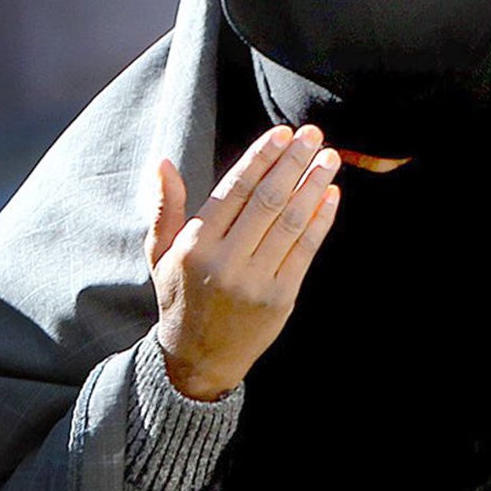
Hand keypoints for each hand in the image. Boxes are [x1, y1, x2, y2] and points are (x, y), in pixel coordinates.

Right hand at [148, 125, 340, 400]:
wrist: (200, 356)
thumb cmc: (180, 295)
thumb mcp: (160, 252)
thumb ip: (165, 207)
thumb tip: (162, 161)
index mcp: (196, 244)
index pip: (233, 189)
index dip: (261, 158)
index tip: (281, 133)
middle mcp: (226, 260)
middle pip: (267, 200)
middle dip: (293, 163)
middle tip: (313, 134)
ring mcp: (256, 280)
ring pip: (290, 222)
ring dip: (313, 186)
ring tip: (329, 158)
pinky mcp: (281, 297)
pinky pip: (305, 251)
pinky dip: (321, 220)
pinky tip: (331, 195)